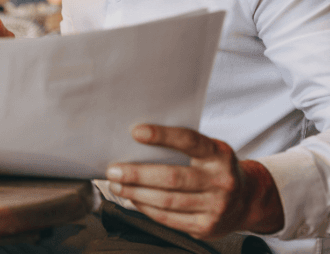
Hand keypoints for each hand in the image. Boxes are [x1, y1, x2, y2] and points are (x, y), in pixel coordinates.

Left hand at [105, 124, 283, 239]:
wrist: (247, 200)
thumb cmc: (215, 168)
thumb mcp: (209, 150)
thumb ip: (182, 146)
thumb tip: (136, 142)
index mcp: (219, 154)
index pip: (189, 140)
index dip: (162, 136)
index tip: (135, 132)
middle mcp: (221, 180)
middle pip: (172, 177)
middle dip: (137, 174)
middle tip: (113, 170)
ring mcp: (216, 207)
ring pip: (167, 201)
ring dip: (136, 193)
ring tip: (117, 185)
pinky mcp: (207, 227)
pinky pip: (169, 219)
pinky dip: (146, 208)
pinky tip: (133, 199)